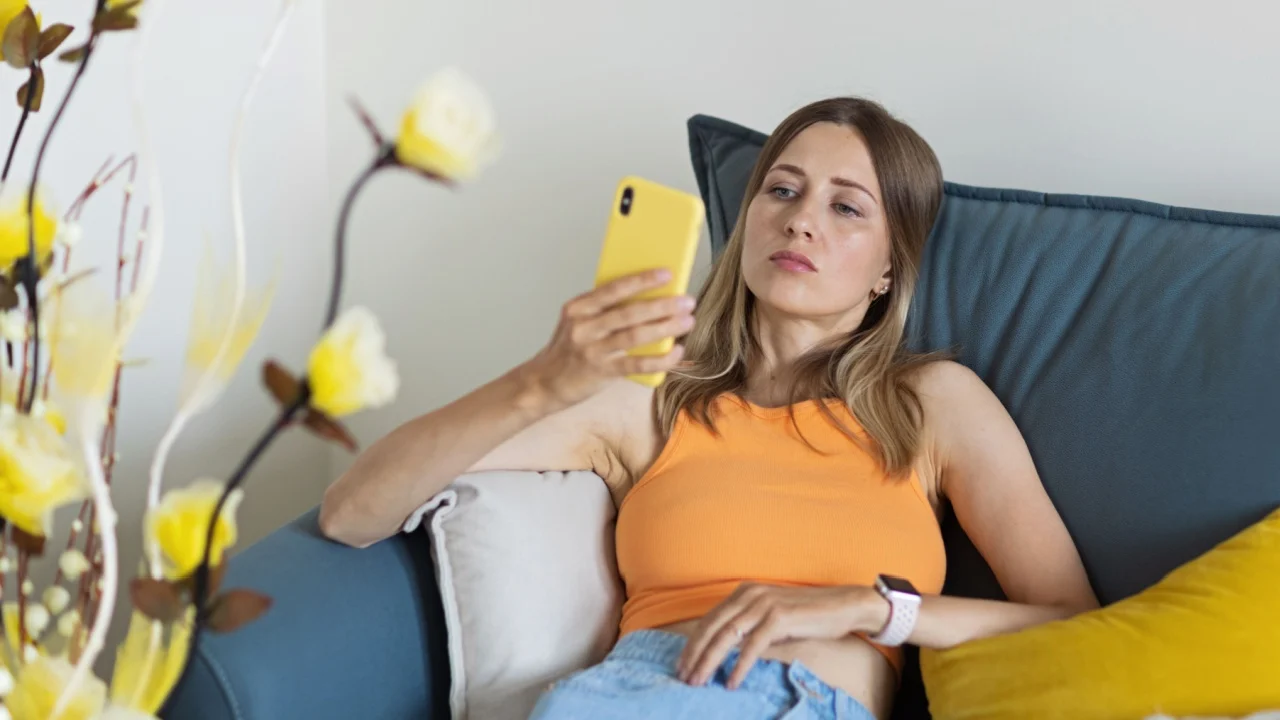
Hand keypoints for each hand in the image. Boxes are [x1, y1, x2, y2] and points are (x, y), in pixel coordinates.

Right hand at [522, 269, 694, 411]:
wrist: (542, 384)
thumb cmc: (568, 350)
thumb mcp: (578, 323)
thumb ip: (604, 311)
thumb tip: (649, 299)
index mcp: (578, 308)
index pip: (614, 288)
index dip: (642, 280)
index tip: (667, 274)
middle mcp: (583, 326)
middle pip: (629, 311)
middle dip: (662, 305)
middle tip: (686, 301)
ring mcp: (591, 350)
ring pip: (635, 335)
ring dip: (665, 327)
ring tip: (687, 321)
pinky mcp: (600, 372)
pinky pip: (636, 364)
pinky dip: (659, 358)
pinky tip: (674, 352)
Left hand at [676, 583, 887, 689]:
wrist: (843, 605)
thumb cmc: (807, 614)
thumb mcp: (770, 617)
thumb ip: (748, 626)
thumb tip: (724, 649)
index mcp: (744, 592)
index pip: (709, 620)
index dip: (693, 643)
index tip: (682, 664)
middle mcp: (749, 594)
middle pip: (711, 627)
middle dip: (694, 654)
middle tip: (683, 678)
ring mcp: (764, 604)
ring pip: (726, 636)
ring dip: (709, 662)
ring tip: (699, 682)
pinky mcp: (779, 617)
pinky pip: (752, 646)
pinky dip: (739, 665)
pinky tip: (732, 681)